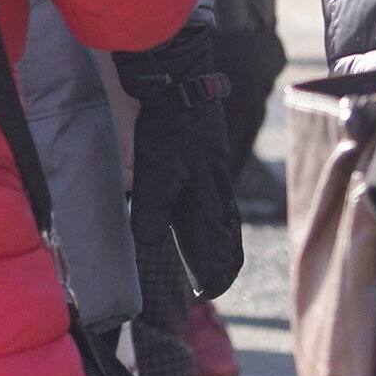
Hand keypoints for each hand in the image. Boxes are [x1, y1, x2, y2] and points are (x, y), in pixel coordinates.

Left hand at [120, 29, 246, 299]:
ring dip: (218, 242)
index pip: (223, 247)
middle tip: (212, 284)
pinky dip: (212, 218)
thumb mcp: (157, 167)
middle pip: (227, 235)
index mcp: (213, 197)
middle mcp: (219, 188)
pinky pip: (216, 199)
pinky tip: (201, 215)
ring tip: (209, 259)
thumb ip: (153, 207)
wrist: (181, 82)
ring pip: (223, 217)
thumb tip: (148, 244)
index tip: (207, 293)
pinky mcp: (207, 159)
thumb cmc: (170, 125)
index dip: (216, 272)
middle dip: (222, 262)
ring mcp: (215, 173)